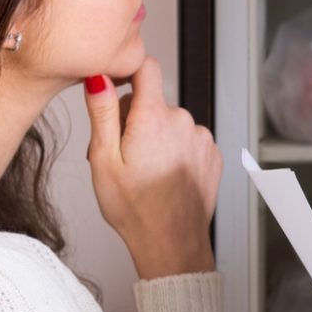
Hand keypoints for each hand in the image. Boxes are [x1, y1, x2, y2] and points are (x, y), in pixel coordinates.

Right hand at [85, 57, 218, 279]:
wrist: (172, 243)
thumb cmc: (135, 209)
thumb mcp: (104, 159)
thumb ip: (103, 112)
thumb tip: (98, 77)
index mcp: (154, 117)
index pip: (146, 68)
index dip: (128, 74)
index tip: (116, 91)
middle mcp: (183, 121)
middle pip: (153, 101)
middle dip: (134, 120)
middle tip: (121, 156)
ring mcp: (201, 138)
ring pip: (170, 123)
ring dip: (155, 138)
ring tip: (142, 172)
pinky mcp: (212, 154)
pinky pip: (187, 140)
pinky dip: (174, 151)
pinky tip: (163, 177)